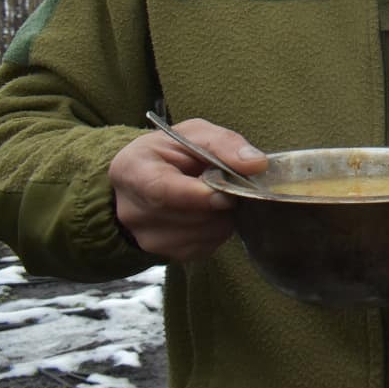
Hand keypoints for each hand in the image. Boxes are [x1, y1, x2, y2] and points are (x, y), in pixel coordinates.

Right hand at [108, 118, 266, 260]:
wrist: (149, 176)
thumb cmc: (172, 151)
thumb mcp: (195, 133)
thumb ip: (224, 144)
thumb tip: (256, 164)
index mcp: (132, 170)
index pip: (162, 191)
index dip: (199, 196)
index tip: (227, 194)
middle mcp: (132, 210)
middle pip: (189, 216)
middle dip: (220, 201)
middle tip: (229, 183)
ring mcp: (146, 237)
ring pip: (203, 234)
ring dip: (222, 215)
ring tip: (217, 195)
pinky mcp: (166, 254)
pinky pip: (207, 247)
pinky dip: (218, 230)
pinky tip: (211, 212)